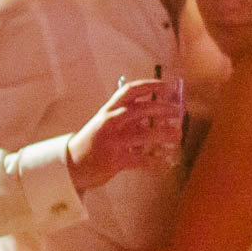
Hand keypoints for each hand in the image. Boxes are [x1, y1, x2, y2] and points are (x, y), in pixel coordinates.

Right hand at [66, 79, 182, 192]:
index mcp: (108, 110)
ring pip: (146, 135)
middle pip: (142, 109)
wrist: (72, 164)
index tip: (167, 86)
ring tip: (178, 136)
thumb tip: (159, 112)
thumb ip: (128, 117)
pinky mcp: (116, 161)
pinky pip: (143, 160)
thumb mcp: (105, 123)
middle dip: (164, 109)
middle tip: (178, 111)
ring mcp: (113, 141)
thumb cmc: (94, 142)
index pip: (131, 91)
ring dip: (165, 134)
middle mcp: (110, 122)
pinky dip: (157, 162)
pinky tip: (166, 163)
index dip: (151, 85)